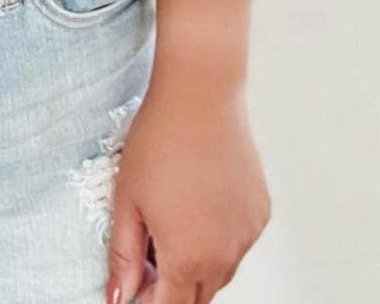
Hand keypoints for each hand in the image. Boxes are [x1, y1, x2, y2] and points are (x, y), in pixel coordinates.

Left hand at [106, 78, 270, 302]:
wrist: (200, 96)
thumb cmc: (158, 141)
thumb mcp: (127, 201)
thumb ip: (124, 257)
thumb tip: (119, 298)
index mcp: (188, 257)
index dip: (147, 303)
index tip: (133, 289)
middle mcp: (226, 255)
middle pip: (198, 297)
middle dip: (170, 291)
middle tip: (145, 261)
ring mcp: (248, 234)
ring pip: (221, 273)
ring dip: (195, 267)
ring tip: (167, 226)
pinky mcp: (260, 212)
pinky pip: (238, 243)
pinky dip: (218, 241)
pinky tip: (197, 207)